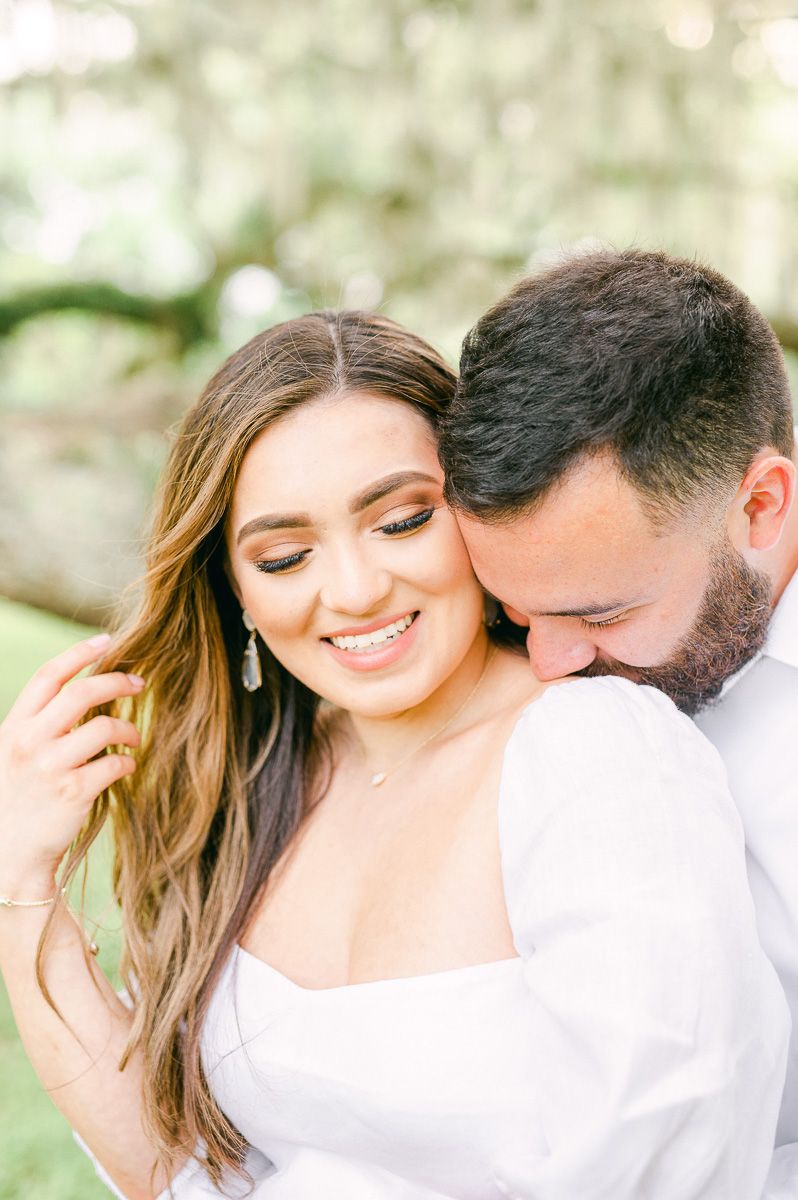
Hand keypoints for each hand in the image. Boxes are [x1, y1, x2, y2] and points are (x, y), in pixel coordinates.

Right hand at [0, 634, 142, 896]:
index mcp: (14, 728)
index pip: (48, 677)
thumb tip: (84, 692)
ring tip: (133, 738)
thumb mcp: (13, 755)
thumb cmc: (16, 801)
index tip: (106, 641)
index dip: (78, 653)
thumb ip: (39, 725)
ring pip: (105, 727)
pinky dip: (127, 762)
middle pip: (81, 693)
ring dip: (128, 729)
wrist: (8, 855)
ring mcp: (51, 768)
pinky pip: (115, 764)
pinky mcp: (73, 793)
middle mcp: (30, 742)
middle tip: (139, 684)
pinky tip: (126, 767)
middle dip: (117, 682)